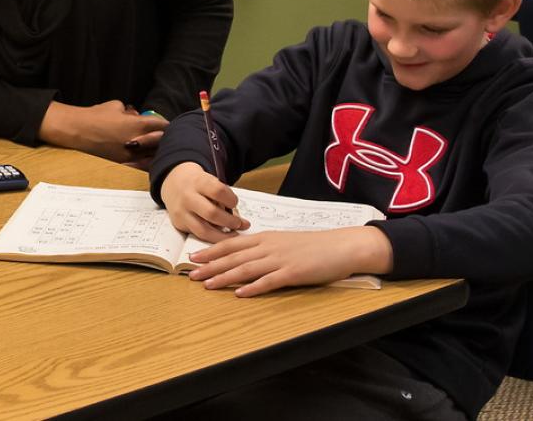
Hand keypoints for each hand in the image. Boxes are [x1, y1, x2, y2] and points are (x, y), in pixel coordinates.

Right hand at [38, 100, 164, 167]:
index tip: (169, 126)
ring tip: (157, 149)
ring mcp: (131, 155)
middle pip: (162, 143)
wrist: (79, 130)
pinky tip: (144, 158)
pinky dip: (145, 160)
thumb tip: (137, 117)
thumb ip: (131, 113)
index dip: (168, 125)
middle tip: (167, 138)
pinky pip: (141, 163)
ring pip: (153, 156)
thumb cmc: (97, 115)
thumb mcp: (117, 107)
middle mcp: (138, 141)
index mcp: (139, 125)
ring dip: (156, 152)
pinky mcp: (123, 163)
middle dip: (165, 139)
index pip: (163, 126)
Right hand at [160, 162, 247, 241]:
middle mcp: (188, 197)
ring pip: (204, 231)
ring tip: (233, 234)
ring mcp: (182, 212)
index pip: (218, 191)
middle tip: (238, 223)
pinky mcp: (179, 224)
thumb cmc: (198, 183)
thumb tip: (242, 221)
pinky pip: (198, 235)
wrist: (173, 182)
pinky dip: (211, 238)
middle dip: (229, 221)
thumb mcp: (210, 180)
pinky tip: (220, 236)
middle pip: (212, 213)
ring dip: (222, 236)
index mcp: (198, 181)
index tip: (235, 202)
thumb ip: (224, 197)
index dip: (231, 199)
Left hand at [186, 226, 393, 297]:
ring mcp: (280, 260)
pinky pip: (269, 281)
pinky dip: (253, 288)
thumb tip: (247, 257)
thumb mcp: (285, 242)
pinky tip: (240, 294)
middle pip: (233, 257)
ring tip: (207, 285)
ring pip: (246, 268)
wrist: (341, 246)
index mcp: (266, 238)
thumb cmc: (314, 246)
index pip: (232, 244)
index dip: (211, 251)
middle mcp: (268, 247)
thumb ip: (266, 249)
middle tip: (191, 274)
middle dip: (210, 266)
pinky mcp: (293, 273)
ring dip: (225, 277)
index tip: (194, 257)